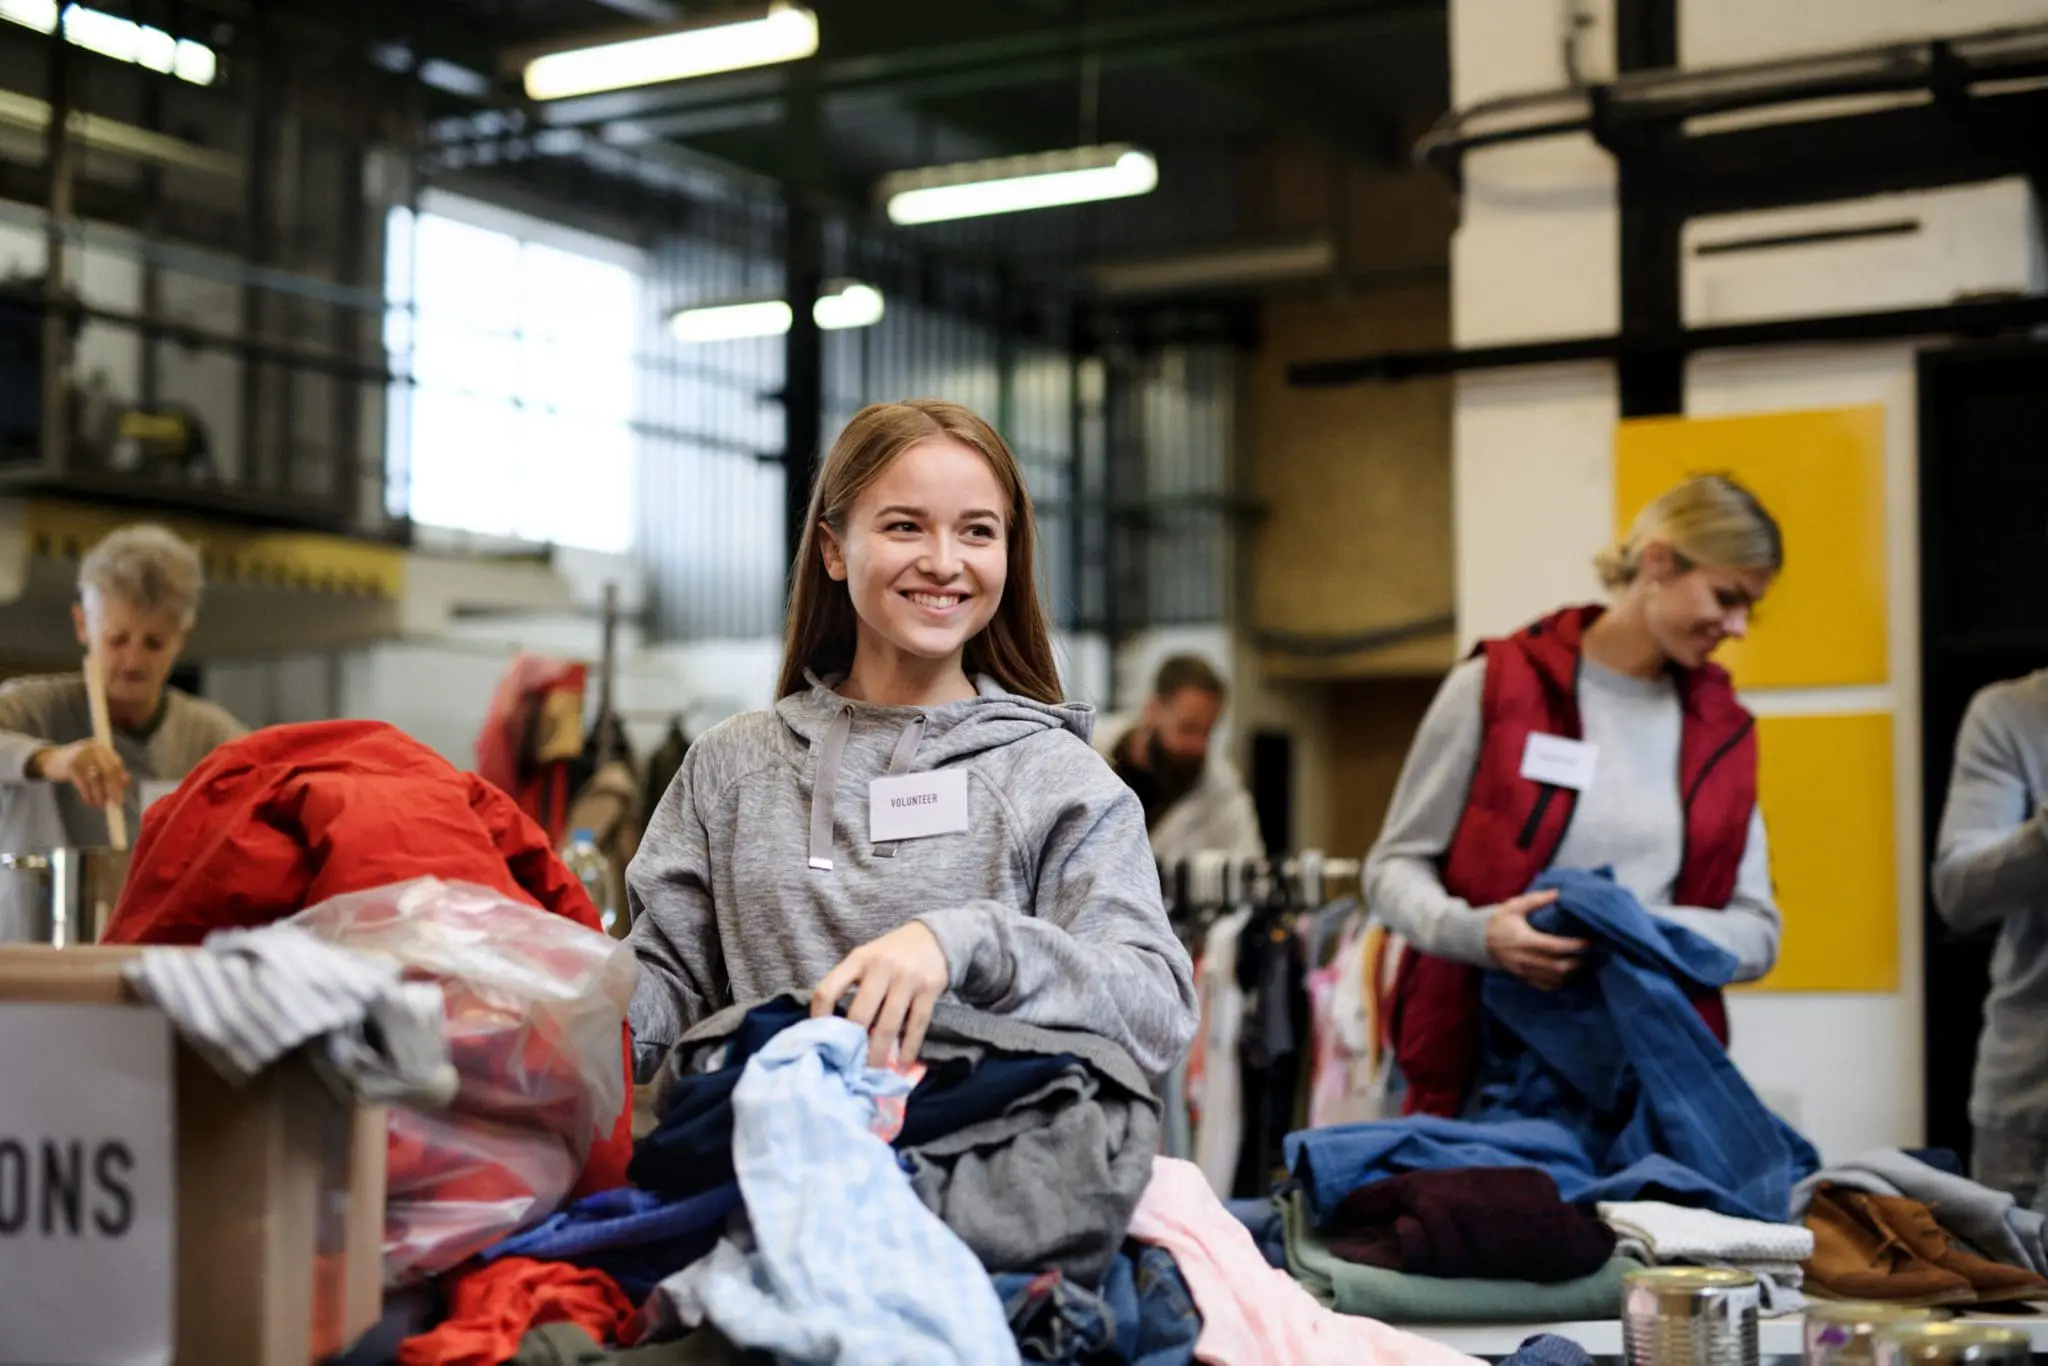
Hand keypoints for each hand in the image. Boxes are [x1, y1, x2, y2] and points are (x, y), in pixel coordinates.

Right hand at [34, 739, 130, 810]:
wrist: (51, 760)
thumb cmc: (80, 766)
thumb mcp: (97, 766)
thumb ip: (112, 773)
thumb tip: (126, 784)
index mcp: (103, 748)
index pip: (116, 766)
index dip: (119, 783)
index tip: (121, 798)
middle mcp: (94, 749)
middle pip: (109, 771)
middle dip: (112, 790)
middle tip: (114, 805)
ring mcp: (82, 756)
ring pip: (96, 779)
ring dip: (99, 795)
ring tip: (99, 805)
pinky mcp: (71, 765)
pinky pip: (83, 784)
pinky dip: (87, 795)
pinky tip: (89, 802)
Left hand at [811, 921, 951, 1065]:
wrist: (935, 937)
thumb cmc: (893, 953)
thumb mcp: (867, 957)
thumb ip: (851, 982)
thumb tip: (836, 1027)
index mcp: (858, 959)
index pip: (828, 990)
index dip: (820, 1017)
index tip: (821, 1038)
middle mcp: (880, 968)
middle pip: (860, 1014)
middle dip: (854, 1045)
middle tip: (849, 1067)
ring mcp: (906, 979)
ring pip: (888, 1024)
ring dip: (879, 1053)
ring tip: (873, 1072)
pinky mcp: (929, 989)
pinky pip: (916, 1025)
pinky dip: (908, 1048)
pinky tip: (903, 1063)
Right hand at [1484, 890, 1585, 990]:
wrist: (1479, 940)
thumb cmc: (1499, 921)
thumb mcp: (1513, 906)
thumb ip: (1535, 900)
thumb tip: (1558, 893)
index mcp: (1523, 940)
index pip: (1553, 946)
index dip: (1573, 946)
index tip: (1587, 942)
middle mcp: (1524, 958)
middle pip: (1556, 967)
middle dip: (1575, 962)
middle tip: (1588, 955)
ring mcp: (1524, 971)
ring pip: (1553, 979)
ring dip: (1570, 973)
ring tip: (1580, 963)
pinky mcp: (1523, 977)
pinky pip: (1545, 986)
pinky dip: (1559, 982)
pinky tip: (1567, 973)